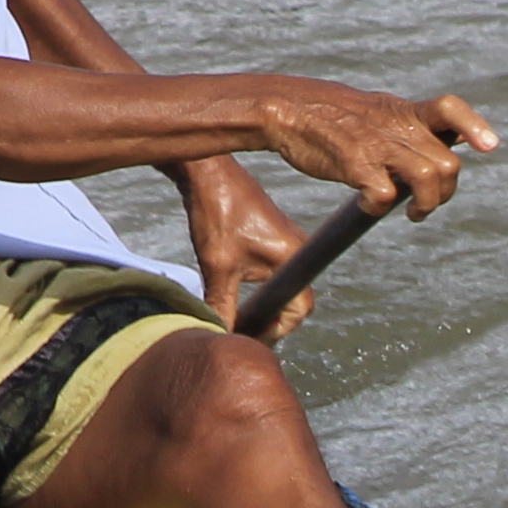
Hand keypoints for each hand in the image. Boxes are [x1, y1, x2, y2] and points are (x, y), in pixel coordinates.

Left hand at [178, 159, 304, 329]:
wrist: (208, 170)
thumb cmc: (217, 213)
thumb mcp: (218, 267)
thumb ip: (223, 306)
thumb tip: (222, 337)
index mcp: (291, 258)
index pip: (299, 310)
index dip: (276, 330)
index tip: (250, 337)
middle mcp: (296, 249)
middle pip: (294, 299)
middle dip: (270, 318)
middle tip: (242, 328)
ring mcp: (286, 238)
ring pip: (282, 283)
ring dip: (263, 300)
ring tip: (235, 311)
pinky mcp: (272, 231)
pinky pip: (274, 267)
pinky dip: (259, 283)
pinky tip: (233, 285)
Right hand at [250, 84, 497, 222]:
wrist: (287, 109)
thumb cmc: (332, 118)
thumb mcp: (377, 112)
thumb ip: (409, 128)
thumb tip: (440, 150)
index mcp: (404, 112)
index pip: (450, 109)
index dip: (473, 127)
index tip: (489, 147)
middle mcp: (397, 126)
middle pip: (447, 163)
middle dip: (445, 192)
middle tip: (425, 204)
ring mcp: (378, 144)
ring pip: (429, 178)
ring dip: (427, 204)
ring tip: (413, 212)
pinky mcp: (355, 163)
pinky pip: (385, 194)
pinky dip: (381, 207)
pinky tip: (367, 205)